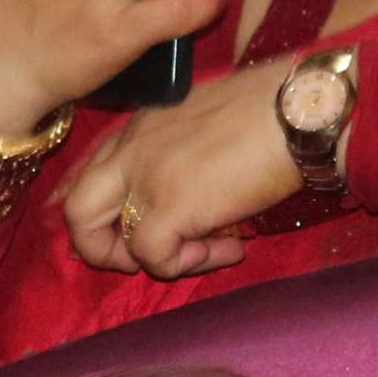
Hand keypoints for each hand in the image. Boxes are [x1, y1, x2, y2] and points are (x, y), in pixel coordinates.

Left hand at [56, 56, 299, 279]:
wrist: (301, 111)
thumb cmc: (275, 112)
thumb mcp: (211, 124)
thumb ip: (185, 156)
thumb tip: (192, 211)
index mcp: (141, 126)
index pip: (91, 171)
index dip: (98, 211)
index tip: (119, 234)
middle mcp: (131, 149)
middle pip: (76, 209)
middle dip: (100, 248)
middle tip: (145, 259)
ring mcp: (144, 176)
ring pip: (99, 238)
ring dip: (151, 261)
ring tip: (207, 251)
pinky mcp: (169, 204)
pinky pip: (151, 256)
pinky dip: (185, 265)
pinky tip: (230, 249)